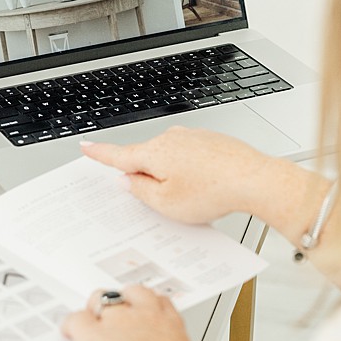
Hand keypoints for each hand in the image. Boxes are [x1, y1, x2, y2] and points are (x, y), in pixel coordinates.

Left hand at [61, 285, 194, 340]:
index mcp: (170, 329)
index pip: (163, 304)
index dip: (152, 305)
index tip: (148, 310)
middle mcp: (145, 318)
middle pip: (135, 292)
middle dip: (127, 297)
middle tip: (121, 309)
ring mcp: (117, 321)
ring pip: (103, 298)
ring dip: (97, 305)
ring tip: (92, 314)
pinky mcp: (91, 332)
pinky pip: (76, 318)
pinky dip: (70, 324)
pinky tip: (69, 330)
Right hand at [80, 126, 305, 226]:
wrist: (254, 178)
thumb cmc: (214, 191)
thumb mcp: (166, 203)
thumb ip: (140, 190)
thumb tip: (128, 179)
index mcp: (154, 153)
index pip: (117, 154)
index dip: (99, 154)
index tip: (86, 146)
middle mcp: (170, 139)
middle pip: (147, 160)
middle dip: (150, 180)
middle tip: (167, 201)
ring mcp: (192, 137)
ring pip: (171, 161)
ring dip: (175, 179)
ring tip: (196, 198)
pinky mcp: (209, 141)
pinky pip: (191, 159)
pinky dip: (194, 174)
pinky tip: (208, 189)